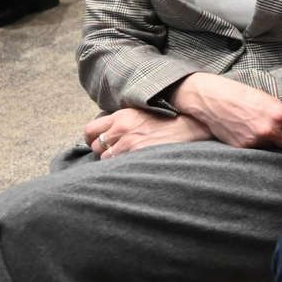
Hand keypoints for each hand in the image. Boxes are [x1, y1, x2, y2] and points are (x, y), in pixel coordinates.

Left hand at [82, 107, 211, 157]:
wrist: (191, 125)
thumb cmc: (169, 120)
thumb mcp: (142, 113)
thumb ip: (123, 121)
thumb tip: (108, 132)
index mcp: (122, 116)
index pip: (90, 129)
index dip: (91, 139)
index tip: (96, 143)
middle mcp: (122, 128)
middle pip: (96, 146)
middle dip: (103, 151)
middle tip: (114, 153)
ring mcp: (129, 143)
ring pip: (106, 159)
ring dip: (114, 160)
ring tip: (128, 159)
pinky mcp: (138, 154)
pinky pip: (119, 166)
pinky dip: (123, 167)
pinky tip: (133, 165)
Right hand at [174, 71, 281, 150]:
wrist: (212, 100)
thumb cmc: (242, 95)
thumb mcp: (269, 99)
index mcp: (279, 114)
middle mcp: (269, 130)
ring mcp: (255, 141)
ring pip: (277, 150)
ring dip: (277, 145)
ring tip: (270, 134)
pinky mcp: (243, 148)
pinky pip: (260, 151)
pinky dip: (261, 146)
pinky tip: (254, 136)